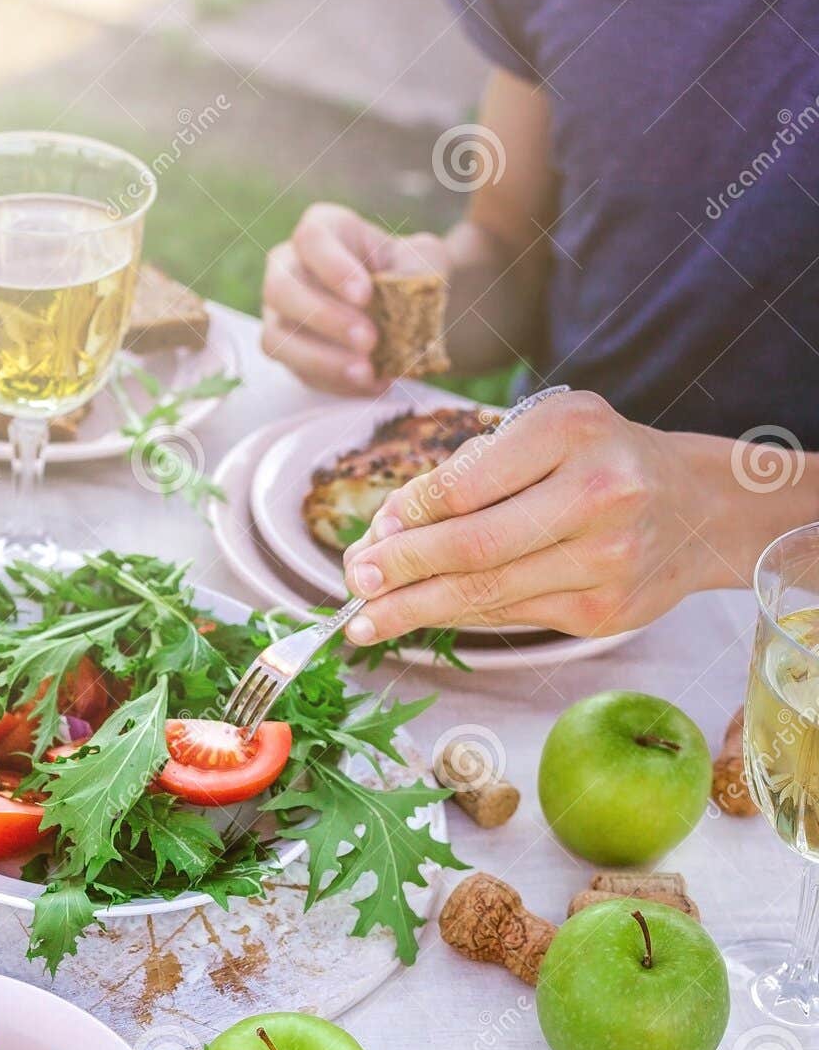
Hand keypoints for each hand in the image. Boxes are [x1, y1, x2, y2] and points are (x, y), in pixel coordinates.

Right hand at [261, 203, 449, 394]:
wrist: (410, 312)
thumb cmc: (409, 274)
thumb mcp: (425, 259)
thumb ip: (418, 266)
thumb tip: (403, 287)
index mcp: (324, 231)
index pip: (311, 237)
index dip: (333, 266)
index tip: (365, 294)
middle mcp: (289, 268)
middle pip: (282, 287)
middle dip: (324, 317)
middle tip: (369, 340)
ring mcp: (281, 313)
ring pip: (277, 336)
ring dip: (321, 358)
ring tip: (366, 372)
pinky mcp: (288, 353)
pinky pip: (298, 371)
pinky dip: (335, 381)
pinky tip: (372, 383)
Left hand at [339, 392, 704, 642]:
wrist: (697, 506)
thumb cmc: (596, 459)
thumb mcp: (540, 435)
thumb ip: (467, 473)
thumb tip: (384, 531)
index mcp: (572, 431)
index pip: (464, 484)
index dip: (406, 516)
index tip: (369, 533)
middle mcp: (599, 492)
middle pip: (472, 547)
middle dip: (400, 570)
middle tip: (353, 582)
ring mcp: (607, 559)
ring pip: (487, 593)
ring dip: (415, 608)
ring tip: (367, 619)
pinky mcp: (605, 611)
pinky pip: (511, 616)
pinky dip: (459, 617)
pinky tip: (424, 616)